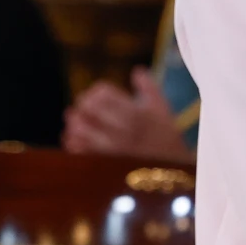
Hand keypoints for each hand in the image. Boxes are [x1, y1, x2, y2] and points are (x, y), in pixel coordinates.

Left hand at [62, 67, 194, 163]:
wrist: (172, 174)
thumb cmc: (167, 137)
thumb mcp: (163, 109)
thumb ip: (149, 88)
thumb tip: (137, 71)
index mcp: (137, 113)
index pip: (103, 93)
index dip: (95, 91)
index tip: (95, 95)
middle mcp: (124, 129)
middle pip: (89, 108)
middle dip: (82, 105)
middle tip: (82, 107)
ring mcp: (113, 148)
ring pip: (80, 130)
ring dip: (74, 123)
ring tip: (75, 122)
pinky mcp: (105, 165)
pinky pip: (79, 151)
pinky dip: (72, 143)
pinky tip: (74, 140)